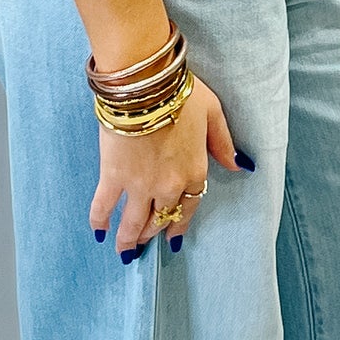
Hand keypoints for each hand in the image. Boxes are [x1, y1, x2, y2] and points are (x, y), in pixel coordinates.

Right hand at [90, 72, 245, 256]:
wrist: (146, 87)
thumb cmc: (180, 94)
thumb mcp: (213, 114)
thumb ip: (224, 144)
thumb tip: (240, 165)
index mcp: (194, 172)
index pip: (188, 208)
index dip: (178, 225)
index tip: (172, 238)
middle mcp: (168, 187)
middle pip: (159, 219)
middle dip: (151, 235)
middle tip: (142, 246)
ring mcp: (139, 185)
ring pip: (133, 222)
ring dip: (128, 239)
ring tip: (124, 252)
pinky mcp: (113, 177)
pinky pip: (104, 206)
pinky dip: (100, 221)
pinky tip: (99, 232)